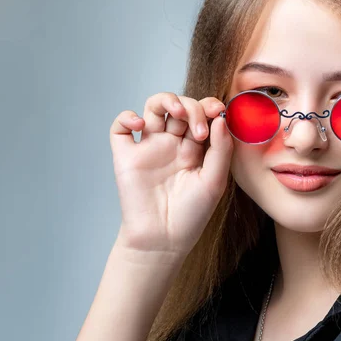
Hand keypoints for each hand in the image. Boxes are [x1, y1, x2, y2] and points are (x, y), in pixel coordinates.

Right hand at [109, 92, 232, 256]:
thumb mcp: (215, 182)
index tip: (218, 111)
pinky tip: (141, 125)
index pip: (201, 115)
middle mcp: (172, 144)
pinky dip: (127, 117)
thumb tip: (220, 118)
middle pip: (180, 107)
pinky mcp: (126, 155)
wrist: (163, 239)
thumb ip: (221, 150)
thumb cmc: (191, 214)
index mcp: (195, 149)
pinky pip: (120, 127)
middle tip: (199, 128)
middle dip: (192, 107)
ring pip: (153, 107)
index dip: (208, 107)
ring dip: (165, 100)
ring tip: (177, 113)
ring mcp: (149, 147)